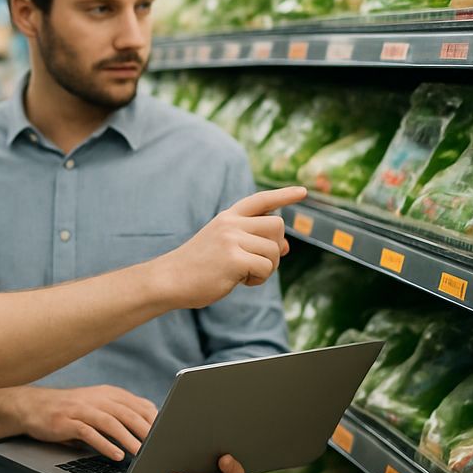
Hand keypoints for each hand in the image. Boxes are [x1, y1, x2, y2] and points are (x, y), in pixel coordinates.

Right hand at [12, 386, 156, 460]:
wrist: (31, 406)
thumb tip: (148, 431)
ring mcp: (81, 409)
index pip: (139, 405)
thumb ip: (118, 414)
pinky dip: (105, 445)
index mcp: (108, 394)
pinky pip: (89, 433)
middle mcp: (96, 398)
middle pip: (128, 413)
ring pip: (111, 423)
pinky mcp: (66, 421)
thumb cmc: (68, 411)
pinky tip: (116, 456)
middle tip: (161, 447)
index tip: (169, 435)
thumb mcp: (96, 406)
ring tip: (142, 454)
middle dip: (147, 430)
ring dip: (129, 439)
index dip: (156, 420)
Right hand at [150, 186, 304, 308]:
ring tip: (245, 274)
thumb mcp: (223, 245)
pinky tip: (241, 281)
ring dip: (268, 267)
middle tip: (260, 261)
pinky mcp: (234, 259)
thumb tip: (286, 247)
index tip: (303, 191)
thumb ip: (251, 241)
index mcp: (227, 218)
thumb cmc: (197, 266)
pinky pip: (266, 268)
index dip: (283, 195)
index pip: (260, 201)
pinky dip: (259, 279)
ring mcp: (231, 240)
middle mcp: (230, 224)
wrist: (169, 280)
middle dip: (276, 246)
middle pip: (277, 225)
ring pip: (274, 249)